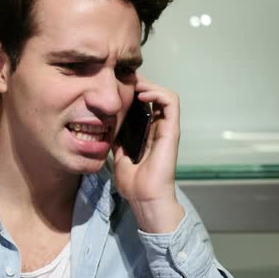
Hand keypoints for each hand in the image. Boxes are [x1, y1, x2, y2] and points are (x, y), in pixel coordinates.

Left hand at [112, 75, 184, 232]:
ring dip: (149, 85)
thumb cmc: (134, 184)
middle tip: (123, 78)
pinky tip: (141, 94)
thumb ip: (117, 143)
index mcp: (148, 134)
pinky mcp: (172, 130)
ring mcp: (167, 128)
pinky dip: (157, 93)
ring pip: (165, 95)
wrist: (145, 199)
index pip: (144, 105)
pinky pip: (170, 102)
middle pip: (154, 96)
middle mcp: (160, 128)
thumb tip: (106, 131)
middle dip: (140, 84)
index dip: (133, 92)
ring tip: (133, 84)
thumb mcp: (119, 157)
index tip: (117, 85)